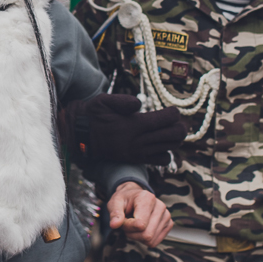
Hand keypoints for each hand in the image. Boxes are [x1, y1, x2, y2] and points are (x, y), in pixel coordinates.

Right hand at [63, 94, 187, 164]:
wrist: (82, 136)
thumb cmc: (94, 115)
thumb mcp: (104, 101)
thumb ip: (124, 101)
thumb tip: (140, 105)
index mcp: (134, 124)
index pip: (167, 119)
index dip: (174, 113)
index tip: (172, 110)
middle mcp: (139, 140)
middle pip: (174, 135)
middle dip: (180, 126)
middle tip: (176, 121)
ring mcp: (139, 152)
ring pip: (171, 147)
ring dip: (175, 139)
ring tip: (170, 131)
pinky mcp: (137, 159)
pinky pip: (161, 161)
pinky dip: (166, 153)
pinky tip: (160, 145)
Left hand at [107, 182, 172, 246]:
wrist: (133, 197)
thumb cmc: (124, 200)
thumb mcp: (114, 203)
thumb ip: (114, 213)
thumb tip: (114, 225)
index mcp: (147, 198)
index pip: (140, 224)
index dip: (127, 226)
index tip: (122, 220)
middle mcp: (160, 206)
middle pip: (147, 235)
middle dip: (132, 233)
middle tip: (127, 224)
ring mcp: (166, 216)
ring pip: (150, 240)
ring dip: (137, 236)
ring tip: (134, 224)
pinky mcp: (169, 224)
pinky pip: (155, 242)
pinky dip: (144, 239)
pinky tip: (141, 228)